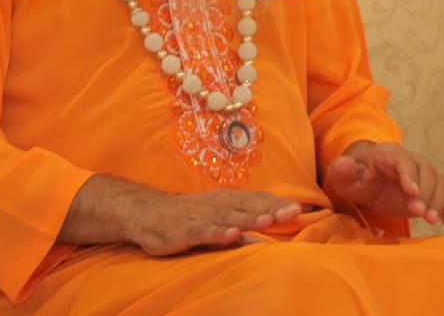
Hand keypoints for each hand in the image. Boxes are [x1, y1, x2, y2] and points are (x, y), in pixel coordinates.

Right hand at [124, 189, 301, 255]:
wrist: (144, 212)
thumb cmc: (185, 217)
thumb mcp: (214, 222)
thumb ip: (239, 230)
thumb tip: (264, 243)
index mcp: (226, 201)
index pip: (255, 200)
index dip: (276, 203)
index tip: (299, 209)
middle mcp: (216, 205)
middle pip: (246, 206)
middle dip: (269, 209)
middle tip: (291, 212)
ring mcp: (200, 216)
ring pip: (228, 217)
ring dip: (249, 218)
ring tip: (268, 220)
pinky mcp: (183, 229)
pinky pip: (203, 231)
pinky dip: (217, 232)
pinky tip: (231, 234)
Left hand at [324, 141, 443, 226]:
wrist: (367, 181)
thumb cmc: (355, 177)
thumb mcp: (343, 177)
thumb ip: (342, 171)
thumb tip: (344, 165)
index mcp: (389, 154)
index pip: (403, 161)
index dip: (409, 175)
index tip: (412, 193)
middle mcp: (410, 160)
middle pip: (426, 172)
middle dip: (425, 193)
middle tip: (419, 213)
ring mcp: (422, 174)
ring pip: (439, 182)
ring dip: (438, 201)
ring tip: (431, 220)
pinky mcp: (430, 190)